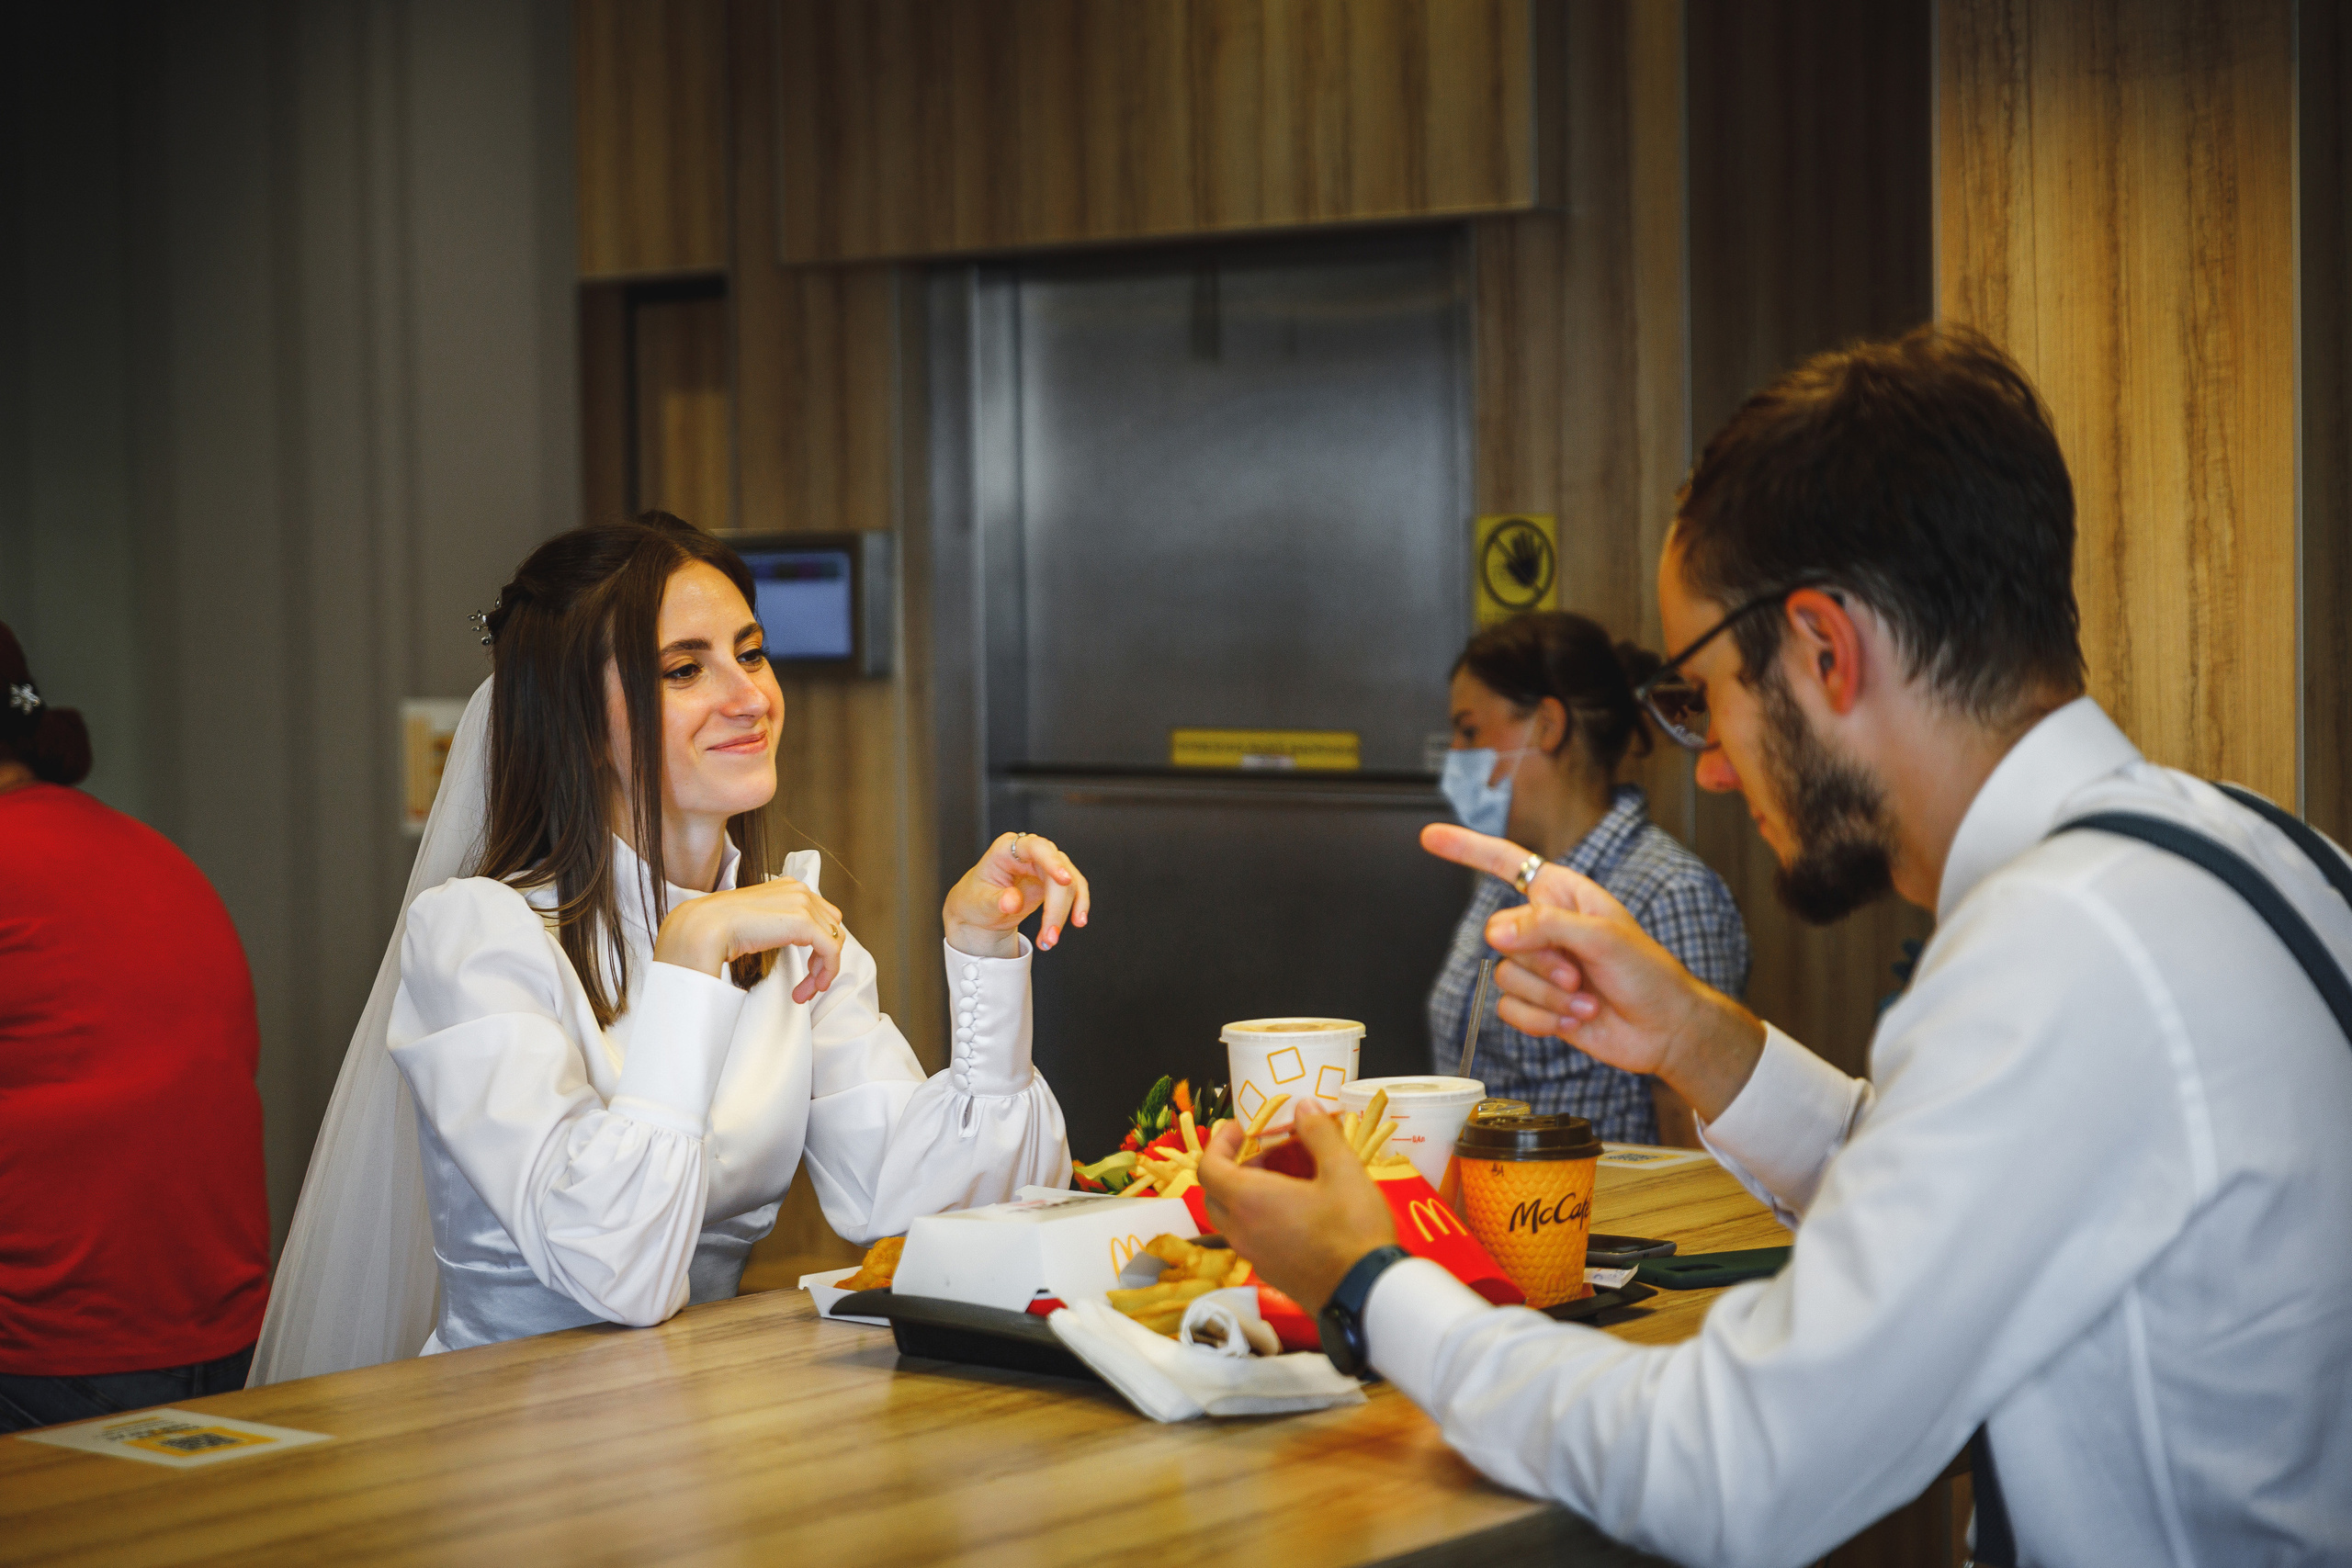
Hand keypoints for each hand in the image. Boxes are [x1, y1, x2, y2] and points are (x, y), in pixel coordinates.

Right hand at [653, 877, 844, 1004]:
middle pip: (832, 928)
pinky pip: (831, 951)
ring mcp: (803, 903)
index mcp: (789, 887)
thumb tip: (787, 938)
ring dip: (822, 971)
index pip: (822, 916)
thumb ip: (778, 922)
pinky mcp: (804, 922)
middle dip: (823, 959)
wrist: (706, 926)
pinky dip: (826, 971)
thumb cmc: (722, 927)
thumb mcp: (759, 921)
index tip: (807, 972)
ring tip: (804, 992)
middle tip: (808, 985)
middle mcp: (800, 890)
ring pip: (834, 942)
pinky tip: (810, 987)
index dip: (820, 946)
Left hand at [942, 831, 1090, 958]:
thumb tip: (1014, 901)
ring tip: (1050, 939)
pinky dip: (1075, 909)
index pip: (1036, 848)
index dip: (1052, 862)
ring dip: (1066, 913)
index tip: (1064, 880)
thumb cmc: (976, 899)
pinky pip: (1074, 891)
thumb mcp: (980, 903)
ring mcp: (1045, 865)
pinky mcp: (1054, 881)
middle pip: (1057, 872)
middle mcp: (1030, 853)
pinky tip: (1075, 923)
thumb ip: (996, 901)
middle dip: (1057, 907)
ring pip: (1070, 883)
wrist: (980, 910)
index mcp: (1007, 849)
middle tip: (1050, 936)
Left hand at [1196, 1103, 1398, 1313]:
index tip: (1241, 1128)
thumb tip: (1303, 1106)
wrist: (1367, 1294)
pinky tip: (1301, 1210)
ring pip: (1233, 1217)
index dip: (1219, 1142)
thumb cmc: (1353, 1228)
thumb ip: (1319, 1133)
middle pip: (1215, 1193)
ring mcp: (1254, 1256)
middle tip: (1266, 1152)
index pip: (1208, 1167)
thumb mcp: (1343, 1170)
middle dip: (1234, 1166)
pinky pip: (1252, 1237)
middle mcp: (1241, 1230)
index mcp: (1249, 1201)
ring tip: (1290, 1178)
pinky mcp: (1272, 1274)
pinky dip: (1262, 1216)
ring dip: (1249, 1192)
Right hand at [1420, 822, 1765, 1121]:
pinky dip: (1542, 1020)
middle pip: (1500, 935)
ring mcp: (1540, 967)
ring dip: (1547, 996)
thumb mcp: (1602, 937)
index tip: (1431, 837)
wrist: (1664, 1030)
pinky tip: (1573, 1020)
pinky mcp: (1536, 1003)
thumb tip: (1495, 933)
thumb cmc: (1649, 975)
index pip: (1505, 863)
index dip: (1467, 849)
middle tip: (1578, 973)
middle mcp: (1545, 927)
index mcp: (1563, 895)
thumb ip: (1546, 927)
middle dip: (1539, 962)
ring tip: (1583, 999)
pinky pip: (1509, 1010)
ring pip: (1503, 976)